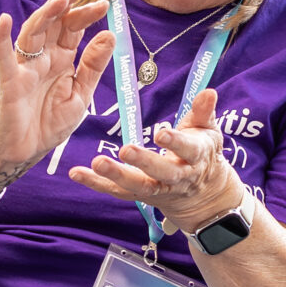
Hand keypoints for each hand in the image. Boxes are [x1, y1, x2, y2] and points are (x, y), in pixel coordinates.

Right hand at [0, 0, 115, 171]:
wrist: (26, 151)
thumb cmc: (49, 122)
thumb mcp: (81, 94)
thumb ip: (93, 66)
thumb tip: (109, 35)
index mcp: (61, 59)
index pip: (73, 29)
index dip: (86, 14)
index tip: (105, 4)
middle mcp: (43, 58)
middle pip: (54, 23)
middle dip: (67, 3)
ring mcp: (25, 68)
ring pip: (33, 33)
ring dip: (45, 14)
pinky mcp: (10, 83)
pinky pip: (3, 59)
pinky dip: (0, 39)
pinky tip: (3, 21)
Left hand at [68, 87, 246, 232]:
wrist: (202, 195)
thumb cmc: (202, 153)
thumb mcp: (208, 132)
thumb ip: (204, 112)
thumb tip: (208, 91)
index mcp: (196, 158)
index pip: (188, 150)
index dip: (176, 142)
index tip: (161, 133)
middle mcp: (177, 177)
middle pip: (161, 173)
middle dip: (144, 162)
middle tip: (125, 150)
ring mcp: (158, 189)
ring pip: (137, 186)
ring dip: (116, 176)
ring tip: (97, 163)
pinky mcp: (140, 195)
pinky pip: (117, 191)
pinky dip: (96, 184)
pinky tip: (77, 173)